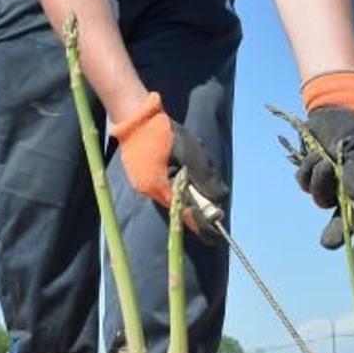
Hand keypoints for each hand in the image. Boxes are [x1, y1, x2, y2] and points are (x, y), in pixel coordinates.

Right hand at [111, 92, 228, 242]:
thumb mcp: (191, 151)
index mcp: (160, 188)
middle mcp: (151, 191)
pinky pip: (167, 186)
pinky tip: (182, 160)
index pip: (186, 216)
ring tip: (194, 160)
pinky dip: (180, 179)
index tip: (217, 236)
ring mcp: (145, 184)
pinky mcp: (144, 175)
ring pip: (175, 196)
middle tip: (211, 184)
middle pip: (181, 207)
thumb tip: (219, 198)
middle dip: (199, 200)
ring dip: (190, 186)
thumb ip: (205, 177)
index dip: (203, 226)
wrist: (134, 116)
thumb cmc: (163, 131)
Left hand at [297, 72, 353, 249]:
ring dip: (320, 181)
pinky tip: (315, 156)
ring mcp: (332, 189)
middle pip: (343, 225)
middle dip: (336, 234)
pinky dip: (307, 171)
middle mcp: (353, 196)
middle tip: (329, 243)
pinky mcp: (312, 179)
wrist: (332, 111)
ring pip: (319, 199)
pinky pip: (304, 184)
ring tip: (326, 160)